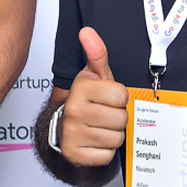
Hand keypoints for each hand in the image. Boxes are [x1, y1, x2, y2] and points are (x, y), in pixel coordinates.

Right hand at [59, 27, 128, 166]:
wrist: (64, 127)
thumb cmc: (86, 100)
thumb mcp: (93, 75)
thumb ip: (96, 53)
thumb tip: (87, 31)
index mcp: (81, 89)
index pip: (122, 97)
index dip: (119, 98)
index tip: (107, 98)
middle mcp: (74, 111)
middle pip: (121, 119)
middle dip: (117, 118)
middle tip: (104, 114)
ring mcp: (73, 135)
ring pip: (116, 138)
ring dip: (112, 134)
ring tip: (100, 127)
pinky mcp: (75, 155)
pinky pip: (107, 155)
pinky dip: (105, 151)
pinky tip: (95, 141)